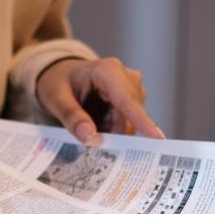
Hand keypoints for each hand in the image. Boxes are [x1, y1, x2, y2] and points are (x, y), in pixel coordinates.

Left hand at [36, 57, 165, 142]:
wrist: (62, 76)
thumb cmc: (58, 82)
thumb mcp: (56, 98)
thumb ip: (72, 117)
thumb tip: (90, 137)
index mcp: (108, 70)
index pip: (127, 100)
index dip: (142, 121)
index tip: (158, 138)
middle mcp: (127, 78)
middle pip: (128, 118)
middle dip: (110, 134)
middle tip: (87, 142)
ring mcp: (133, 91)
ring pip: (128, 125)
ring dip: (108, 133)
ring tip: (86, 127)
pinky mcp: (132, 103)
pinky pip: (126, 126)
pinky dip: (110, 131)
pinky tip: (96, 126)